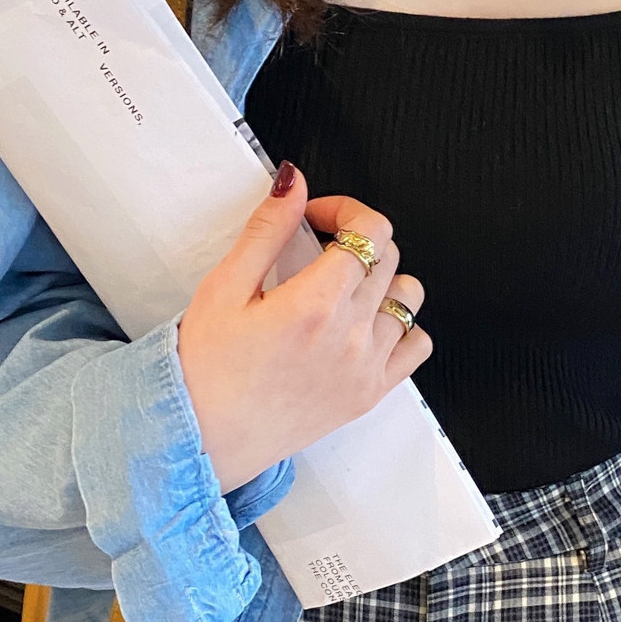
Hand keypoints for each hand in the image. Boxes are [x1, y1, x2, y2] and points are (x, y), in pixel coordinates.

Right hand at [176, 161, 431, 493]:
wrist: (202, 437)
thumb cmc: (206, 370)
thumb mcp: (224, 287)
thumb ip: (266, 230)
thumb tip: (293, 184)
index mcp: (315, 304)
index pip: (370, 231)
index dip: (347, 210)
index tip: (321, 217)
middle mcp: (350, 336)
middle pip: (389, 257)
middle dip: (357, 241)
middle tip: (320, 250)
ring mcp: (367, 367)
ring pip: (409, 297)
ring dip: (382, 280)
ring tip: (343, 288)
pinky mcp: (371, 394)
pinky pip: (418, 345)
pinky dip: (402, 326)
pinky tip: (366, 324)